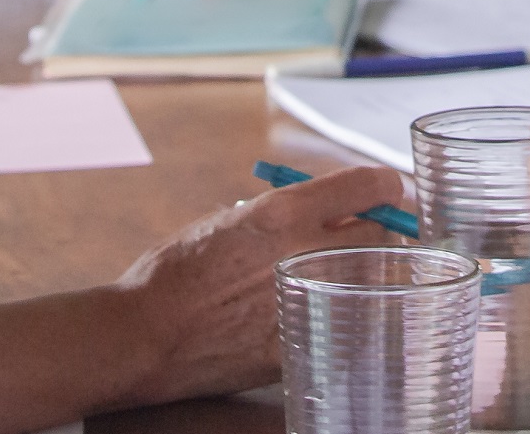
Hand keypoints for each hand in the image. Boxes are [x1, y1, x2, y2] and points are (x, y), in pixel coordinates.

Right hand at [109, 165, 409, 405]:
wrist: (145, 335)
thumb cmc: (174, 274)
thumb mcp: (225, 222)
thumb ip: (278, 215)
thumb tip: (319, 212)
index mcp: (282, 211)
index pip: (370, 186)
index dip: (384, 189)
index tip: (384, 195)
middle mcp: (303, 251)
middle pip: (383, 232)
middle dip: (377, 232)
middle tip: (362, 240)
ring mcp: (306, 300)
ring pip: (371, 279)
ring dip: (363, 274)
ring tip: (339, 278)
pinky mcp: (303, 343)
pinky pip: (347, 323)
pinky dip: (341, 317)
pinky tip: (322, 316)